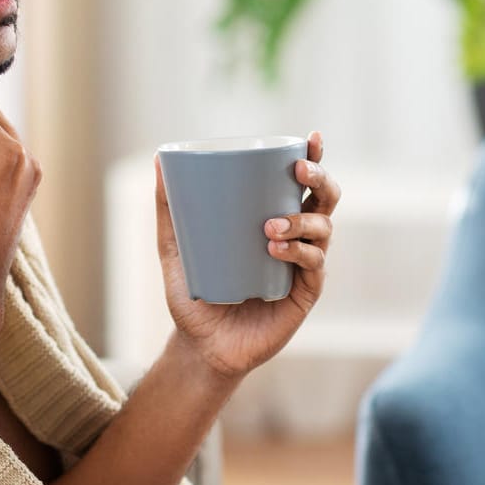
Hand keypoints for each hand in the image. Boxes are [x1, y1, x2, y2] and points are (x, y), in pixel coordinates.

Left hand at [154, 132, 336, 383]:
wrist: (200, 347)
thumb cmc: (194, 295)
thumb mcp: (175, 247)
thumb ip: (168, 208)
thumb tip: (158, 158)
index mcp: (274, 219)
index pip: (302, 183)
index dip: (314, 157)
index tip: (310, 137)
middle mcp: (296, 239)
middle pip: (325, 199)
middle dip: (320, 178)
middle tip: (298, 170)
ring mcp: (304, 267)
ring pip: (323, 229)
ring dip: (300, 220)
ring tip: (268, 227)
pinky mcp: (304, 295)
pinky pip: (314, 266)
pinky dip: (299, 253)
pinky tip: (276, 250)